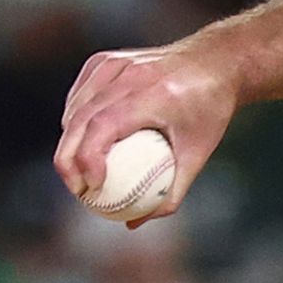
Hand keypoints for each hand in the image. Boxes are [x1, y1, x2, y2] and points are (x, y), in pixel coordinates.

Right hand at [54, 39, 240, 228]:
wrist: (215, 62)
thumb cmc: (210, 112)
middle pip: (80, 118)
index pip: (104, 125)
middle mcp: (128, 74)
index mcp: (152, 93)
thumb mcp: (199, 154)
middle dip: (68, 159)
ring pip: (75, 107)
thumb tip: (136, 222)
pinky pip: (80, 95)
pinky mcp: (104, 59)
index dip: (88, 158)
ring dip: (69, 142)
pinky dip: (76, 120)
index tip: (91, 187)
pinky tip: (82, 144)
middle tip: (76, 189)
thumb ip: (172, 191)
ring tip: (78, 173)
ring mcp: (113, 63)